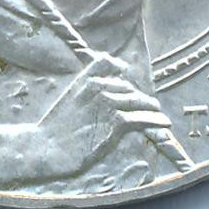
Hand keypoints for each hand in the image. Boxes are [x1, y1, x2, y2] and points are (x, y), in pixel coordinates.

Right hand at [36, 51, 171, 175]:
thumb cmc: (53, 129)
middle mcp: (97, 85)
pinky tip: (164, 122)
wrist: (44, 147)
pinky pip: (141, 118)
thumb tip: (101, 92)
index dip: (118, 67)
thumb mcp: (67, 101)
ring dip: (149, 106)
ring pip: (136, 100)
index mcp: (83, 78)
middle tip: (143, 103)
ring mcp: (107, 102)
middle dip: (135, 95)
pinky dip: (155, 119)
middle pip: (125, 85)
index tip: (124, 73)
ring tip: (157, 110)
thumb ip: (84, 92)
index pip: (106, 61)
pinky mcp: (115, 122)